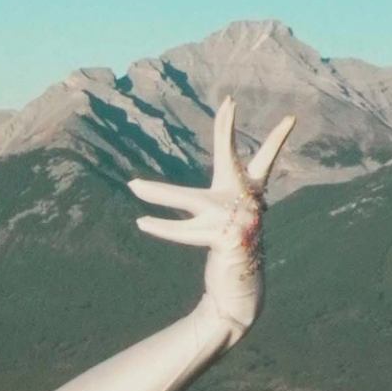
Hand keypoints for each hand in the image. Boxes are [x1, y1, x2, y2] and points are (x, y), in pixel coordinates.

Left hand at [126, 95, 295, 336]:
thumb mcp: (214, 222)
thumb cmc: (227, 249)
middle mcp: (248, 202)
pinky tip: (142, 223)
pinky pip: (186, 232)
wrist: (241, 289)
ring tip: (131, 185)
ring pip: (189, 201)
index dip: (258, 131)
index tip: (241, 104)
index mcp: (249, 193)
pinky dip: (163, 229)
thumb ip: (200, 206)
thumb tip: (175, 200)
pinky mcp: (225, 240)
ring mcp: (237, 220)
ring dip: (157, 195)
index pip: (259, 157)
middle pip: (229, 159)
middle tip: (229, 101)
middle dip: (227, 131)